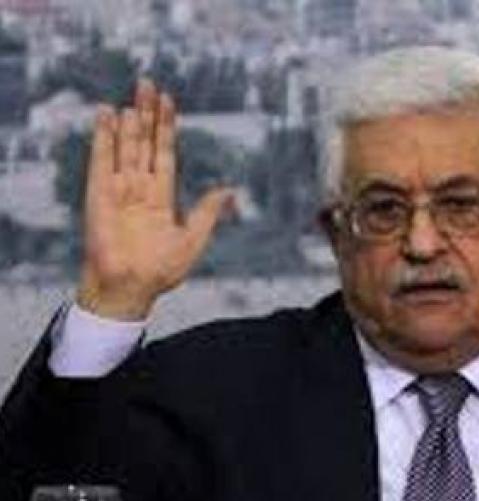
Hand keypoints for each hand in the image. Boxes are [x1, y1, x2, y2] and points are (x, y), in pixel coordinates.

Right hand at [76, 80, 232, 319]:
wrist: (131, 288)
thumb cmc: (161, 271)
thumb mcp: (193, 238)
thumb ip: (207, 212)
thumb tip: (228, 189)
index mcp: (161, 197)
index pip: (165, 153)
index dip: (167, 128)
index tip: (169, 102)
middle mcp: (139, 189)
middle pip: (144, 143)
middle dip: (148, 114)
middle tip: (148, 83)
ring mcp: (119, 190)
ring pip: (126, 147)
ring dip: (130, 122)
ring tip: (135, 96)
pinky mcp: (100, 195)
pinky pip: (101, 160)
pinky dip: (104, 137)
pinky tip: (107, 115)